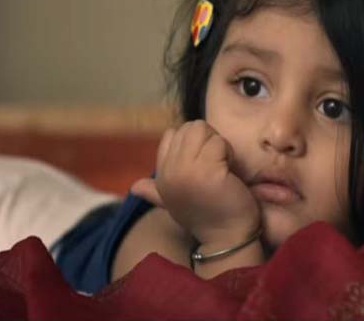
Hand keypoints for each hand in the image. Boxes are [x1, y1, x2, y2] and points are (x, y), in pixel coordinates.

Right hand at [131, 120, 260, 245]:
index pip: (172, 134)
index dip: (192, 143)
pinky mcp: (208, 170)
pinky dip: (228, 153)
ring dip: (218, 145)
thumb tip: (134, 187)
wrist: (227, 237)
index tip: (203, 166)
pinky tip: (229, 174)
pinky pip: (219, 142)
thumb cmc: (207, 216)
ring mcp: (186, 170)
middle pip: (189, 127)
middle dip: (207, 140)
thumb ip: (155, 191)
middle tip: (216, 165)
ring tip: (222, 168)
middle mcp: (169, 171)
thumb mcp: (174, 201)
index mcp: (161, 176)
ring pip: (202, 130)